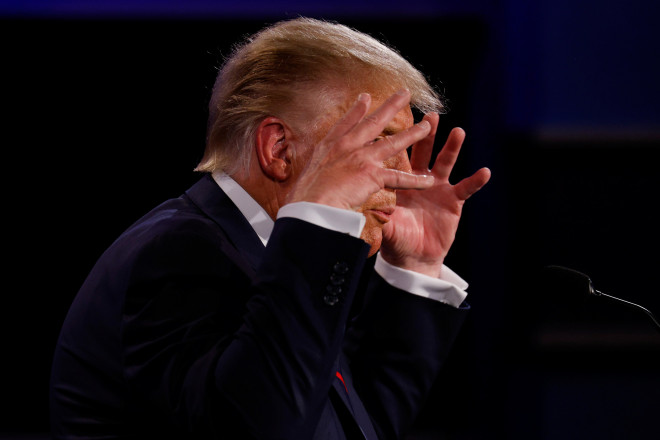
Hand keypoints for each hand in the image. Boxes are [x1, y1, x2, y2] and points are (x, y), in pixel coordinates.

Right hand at [285, 90, 434, 210]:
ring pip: (393, 143)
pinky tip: (428, 181)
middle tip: (404, 93)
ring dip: (412, 134)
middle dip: (391, 106)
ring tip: (427, 126)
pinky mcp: (371, 174)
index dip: (357, 110)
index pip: (345, 124)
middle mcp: (346, 147)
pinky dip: (415, 182)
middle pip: (373, 122)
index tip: (366, 97)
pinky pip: (399, 177)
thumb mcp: (308, 175)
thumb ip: (318, 172)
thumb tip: (315, 179)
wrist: (311, 205)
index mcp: (329, 147)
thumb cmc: (305, 197)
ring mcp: (361, 158)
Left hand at [380, 114, 490, 276]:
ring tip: (458, 131)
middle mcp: (420, 180)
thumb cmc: (395, 239)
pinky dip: (475, 181)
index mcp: (400, 182)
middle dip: (427, 134)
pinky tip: (484, 172)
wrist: (413, 257)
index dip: (400, 142)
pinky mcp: (453, 201)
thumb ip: (380, 214)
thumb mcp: (386, 224)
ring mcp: (438, 188)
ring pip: (445, 163)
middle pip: (423, 152)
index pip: (399, 157)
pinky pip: (466, 188)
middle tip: (430, 116)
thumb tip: (370, 206)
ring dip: (452, 148)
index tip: (399, 122)